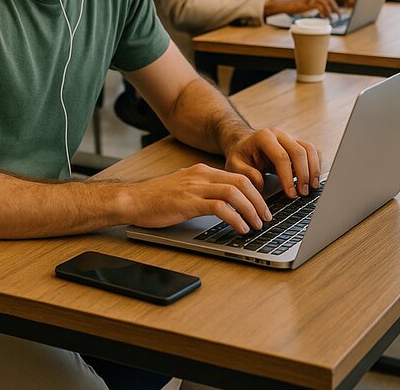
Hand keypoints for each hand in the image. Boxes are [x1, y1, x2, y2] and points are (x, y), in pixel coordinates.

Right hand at [124, 163, 270, 233]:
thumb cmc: (155, 198)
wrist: (132, 199)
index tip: (263, 206)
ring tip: (257, 225)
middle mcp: (201, 176)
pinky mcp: (188, 203)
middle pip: (242, 182)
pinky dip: (235, 218)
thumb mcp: (184, 188)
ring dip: (251, 210)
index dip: (256, 192)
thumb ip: (202, 190)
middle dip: (259, 201)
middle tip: (266, 217)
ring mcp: (195, 188)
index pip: (238, 176)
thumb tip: (223, 204)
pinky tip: (240, 229)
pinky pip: (220, 208)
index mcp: (202, 171)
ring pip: (234, 193)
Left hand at [224, 127, 320, 200]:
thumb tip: (261, 182)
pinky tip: (312, 180)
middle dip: (303, 175)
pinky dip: (316, 165)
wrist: (244, 145)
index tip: (291, 194)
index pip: (281, 156)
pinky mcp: (297, 143)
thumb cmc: (240, 156)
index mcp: (263, 137)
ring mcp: (290, 137)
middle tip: (303, 194)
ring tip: (311, 188)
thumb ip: (245, 173)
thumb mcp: (234, 165)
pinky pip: (313, 151)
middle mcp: (279, 134)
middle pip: (299, 152)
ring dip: (313, 170)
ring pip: (309, 149)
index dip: (288, 177)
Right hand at [267, 0, 339, 18]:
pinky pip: (321, 7)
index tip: (338, 13)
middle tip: (339, 17)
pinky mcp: (309, 2)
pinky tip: (325, 17)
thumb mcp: (307, 5)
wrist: (285, 4)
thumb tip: (322, 12)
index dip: (335, 6)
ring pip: (327, 3)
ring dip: (331, 12)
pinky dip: (325, 12)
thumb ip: (314, 6)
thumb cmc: (294, 6)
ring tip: (333, 19)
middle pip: (330, 0)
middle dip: (336, 9)